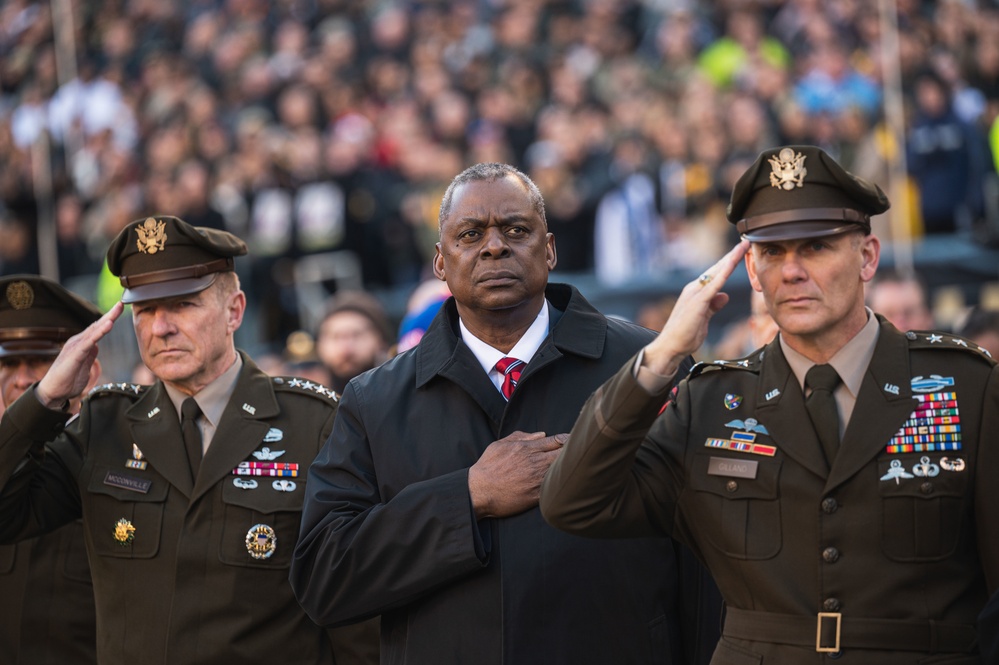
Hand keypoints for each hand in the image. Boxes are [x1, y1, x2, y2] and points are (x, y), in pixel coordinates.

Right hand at [36, 301, 123, 408]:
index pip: (97, 329)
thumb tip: (97, 346)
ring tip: (117, 310)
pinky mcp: (74, 355)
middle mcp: (78, 342)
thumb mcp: (85, 366)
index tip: (120, 309)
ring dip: (106, 320)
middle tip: (121, 303)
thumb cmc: (68, 380)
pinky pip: (89, 342)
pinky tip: (108, 326)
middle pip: (96, 326)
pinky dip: (99, 333)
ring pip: (94, 331)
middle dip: (110, 314)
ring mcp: (75, 347)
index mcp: (82, 344)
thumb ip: (91, 354)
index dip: (109, 319)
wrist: (53, 392)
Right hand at [468, 431, 566, 518]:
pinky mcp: (536, 495)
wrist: (478, 491)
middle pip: (563, 455)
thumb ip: (521, 437)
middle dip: (572, 454)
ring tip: (572, 469)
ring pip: (561, 471)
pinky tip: (562, 486)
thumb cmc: (487, 467)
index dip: (568, 440)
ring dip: (568, 470)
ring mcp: (536, 479)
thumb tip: (541, 434)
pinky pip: (554, 489)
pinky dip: (560, 487)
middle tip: (577, 455)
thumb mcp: (500, 445)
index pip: (557, 440)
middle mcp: (534, 462)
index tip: (572, 442)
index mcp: (527, 448)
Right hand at [644, 240, 749, 375]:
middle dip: (732, 255)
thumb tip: (725, 296)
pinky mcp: (698, 301)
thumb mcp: (704, 319)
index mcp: (695, 293)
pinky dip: (724, 272)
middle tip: (746, 242)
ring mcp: (695, 293)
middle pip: (716, 269)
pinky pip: (714, 283)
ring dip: (731, 258)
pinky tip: (733, 263)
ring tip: (743, 247)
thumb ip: (713, 306)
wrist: (670, 346)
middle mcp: (694, 289)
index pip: (714, 275)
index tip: (740, 253)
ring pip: (717, 272)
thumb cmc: (684, 336)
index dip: (728, 264)